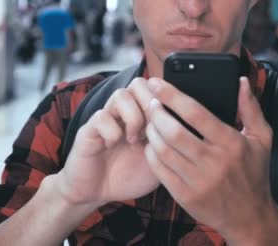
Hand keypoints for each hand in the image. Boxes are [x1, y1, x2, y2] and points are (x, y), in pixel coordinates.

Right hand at [55, 78, 159, 206]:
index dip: (165, 102)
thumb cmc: (130, 176)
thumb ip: (171, 143)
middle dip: (150, 105)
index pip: (157, 88)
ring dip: (133, 117)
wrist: (98, 194)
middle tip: (152, 130)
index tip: (168, 126)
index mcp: (143, 116)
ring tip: (134, 140)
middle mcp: (124, 112)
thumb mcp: (160, 160)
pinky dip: (112, 132)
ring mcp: (106, 118)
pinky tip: (113, 146)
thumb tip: (189, 128)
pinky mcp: (88, 130)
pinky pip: (101, 116)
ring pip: (121, 94)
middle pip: (139, 83)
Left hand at [144, 77, 277, 243]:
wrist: (250, 217)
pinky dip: (151, 154)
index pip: (196, 113)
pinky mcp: (186, 196)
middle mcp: (215, 162)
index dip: (172, 95)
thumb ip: (251, 109)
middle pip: (174, 132)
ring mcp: (199, 181)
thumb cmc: (255, 173)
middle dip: (157, 113)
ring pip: (164, 150)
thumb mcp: (262, 139)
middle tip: (151, 103)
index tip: (157, 83)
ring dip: (152, 132)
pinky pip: (160, 171)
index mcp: (232, 143)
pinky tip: (152, 145)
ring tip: (151, 122)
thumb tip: (241, 81)